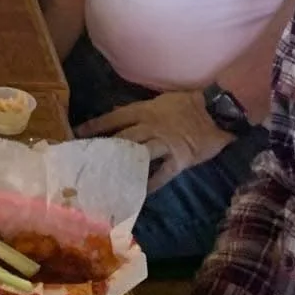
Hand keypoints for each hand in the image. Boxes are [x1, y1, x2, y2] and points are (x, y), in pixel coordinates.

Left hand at [86, 88, 233, 189]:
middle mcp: (152, 126)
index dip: (95, 126)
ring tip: (108, 179)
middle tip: (88, 161)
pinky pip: (163, 173)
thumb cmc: (186, 105)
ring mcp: (166, 143)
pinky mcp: (180, 159)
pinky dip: (151, 184)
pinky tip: (140, 193)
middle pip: (124, 138)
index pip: (115, 118)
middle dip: (105, 149)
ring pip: (140, 155)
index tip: (77, 134)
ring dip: (124, 166)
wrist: (216, 112)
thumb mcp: (159, 101)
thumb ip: (137, 109)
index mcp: (145, 111)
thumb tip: (115, 110)